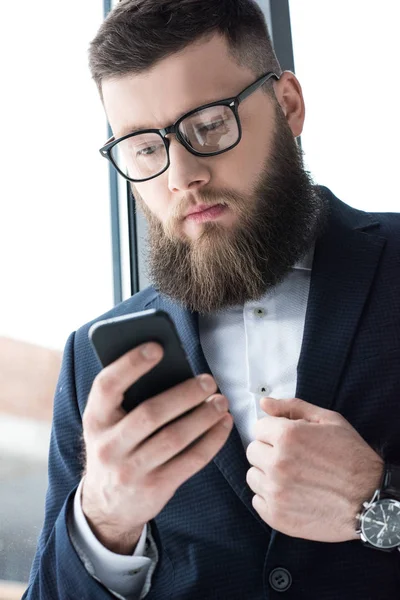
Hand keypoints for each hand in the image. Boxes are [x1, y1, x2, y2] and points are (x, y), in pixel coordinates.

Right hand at [81, 342, 232, 553]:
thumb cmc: (115, 448)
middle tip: (209, 380)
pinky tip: (223, 425)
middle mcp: (108, 446)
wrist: (106, 506)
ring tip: (221, 401)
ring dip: (203, 416)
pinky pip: (190, 461)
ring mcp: (131, 470)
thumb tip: (173, 368)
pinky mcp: (155, 488)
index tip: (157, 347)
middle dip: (185, 394)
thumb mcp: (108, 424)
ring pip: (174, 438)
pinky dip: (211, 440)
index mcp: (94, 420)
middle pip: (151, 413)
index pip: (107, 386)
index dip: (130, 364)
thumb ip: (129, 399)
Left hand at [245, 396, 383, 542]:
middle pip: (253, 451)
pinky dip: (270, 498)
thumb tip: (265, 404)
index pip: (259, 428)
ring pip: (253, 476)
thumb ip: (292, 407)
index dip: (275, 432)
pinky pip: (257, 500)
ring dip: (267, 475)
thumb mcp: (328, 420)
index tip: (288, 441)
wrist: (370, 500)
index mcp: (287, 436)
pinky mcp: (276, 516)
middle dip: (269, 452)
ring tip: (293, 478)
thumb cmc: (352, 458)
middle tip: (294, 459)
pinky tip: (291, 494)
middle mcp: (277, 463)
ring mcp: (276, 491)